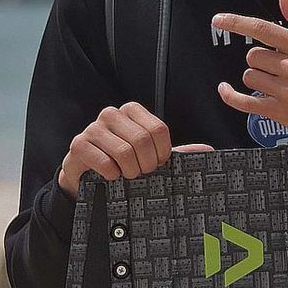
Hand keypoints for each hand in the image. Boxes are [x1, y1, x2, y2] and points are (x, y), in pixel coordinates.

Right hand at [58, 102, 211, 193]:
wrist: (85, 174)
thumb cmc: (120, 162)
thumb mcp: (148, 156)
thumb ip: (175, 152)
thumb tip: (208, 149)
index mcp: (131, 111)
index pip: (158, 129)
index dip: (162, 153)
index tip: (157, 164)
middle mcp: (111, 114)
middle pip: (142, 140)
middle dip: (146, 164)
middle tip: (141, 173)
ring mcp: (93, 128)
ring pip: (124, 152)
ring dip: (129, 171)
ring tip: (126, 175)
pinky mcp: (79, 145)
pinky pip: (105, 162)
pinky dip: (112, 175)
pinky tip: (110, 176)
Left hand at [213, 0, 287, 133]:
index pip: (263, 29)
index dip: (237, 23)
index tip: (218, 20)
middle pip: (252, 55)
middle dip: (260, 60)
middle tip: (278, 67)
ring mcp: (284, 90)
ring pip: (249, 76)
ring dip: (257, 78)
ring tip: (277, 83)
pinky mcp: (276, 110)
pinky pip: (243, 101)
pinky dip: (230, 95)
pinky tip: (224, 88)